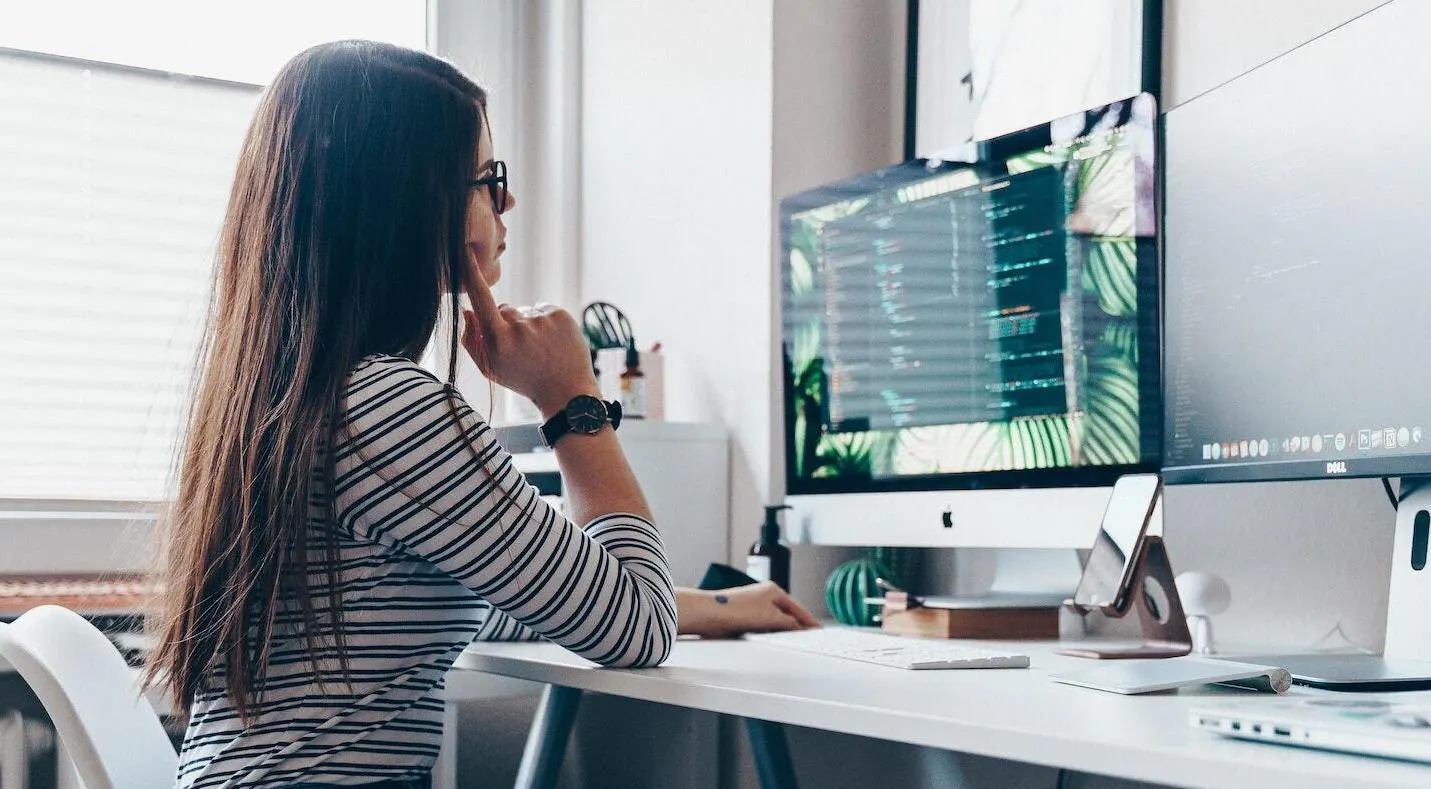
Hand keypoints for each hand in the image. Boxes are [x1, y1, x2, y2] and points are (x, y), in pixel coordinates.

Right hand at [461, 271, 597, 417]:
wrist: (566, 392)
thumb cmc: (523, 380)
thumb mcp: (491, 368)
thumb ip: (472, 341)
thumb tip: (466, 311)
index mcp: (500, 341)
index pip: (481, 300)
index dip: (472, 275)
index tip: (465, 252)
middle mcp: (521, 327)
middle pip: (504, 309)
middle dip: (508, 323)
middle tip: (522, 350)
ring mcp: (543, 320)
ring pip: (525, 310)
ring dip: (529, 324)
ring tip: (540, 349)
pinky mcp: (561, 315)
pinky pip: (543, 309)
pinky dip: (545, 322)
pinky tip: (551, 342)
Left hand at [677, 583, 820, 638]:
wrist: (711, 614)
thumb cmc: (737, 609)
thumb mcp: (771, 618)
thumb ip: (788, 622)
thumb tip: (798, 626)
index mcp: (773, 591)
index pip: (797, 607)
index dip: (808, 620)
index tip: (817, 629)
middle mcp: (764, 596)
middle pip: (787, 612)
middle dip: (797, 624)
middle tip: (808, 636)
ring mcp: (754, 605)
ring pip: (775, 619)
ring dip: (782, 629)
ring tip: (793, 639)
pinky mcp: (744, 616)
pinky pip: (764, 625)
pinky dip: (770, 631)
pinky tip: (772, 639)